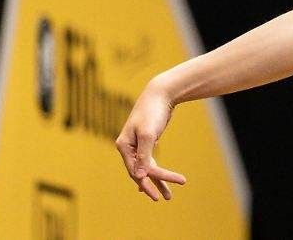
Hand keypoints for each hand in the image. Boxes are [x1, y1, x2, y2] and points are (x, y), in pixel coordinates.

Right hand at [115, 80, 186, 200]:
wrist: (160, 93)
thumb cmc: (152, 112)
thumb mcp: (149, 134)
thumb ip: (144, 155)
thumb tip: (140, 177)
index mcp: (124, 146)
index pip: (136, 171)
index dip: (149, 183)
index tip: (160, 195)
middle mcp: (127, 147)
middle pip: (139, 172)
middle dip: (152, 186)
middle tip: (165, 199)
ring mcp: (136, 145)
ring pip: (145, 168)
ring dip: (157, 181)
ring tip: (168, 196)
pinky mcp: (146, 142)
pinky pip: (148, 161)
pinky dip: (154, 171)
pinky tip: (157, 180)